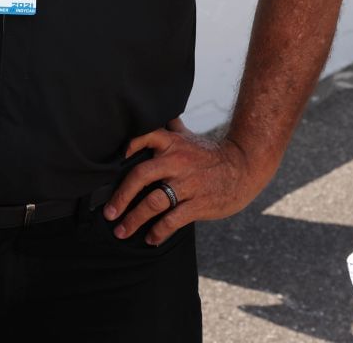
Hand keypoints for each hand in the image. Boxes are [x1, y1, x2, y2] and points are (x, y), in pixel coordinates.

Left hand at [102, 117, 268, 246]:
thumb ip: (170, 129)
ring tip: (122, 231)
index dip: (129, 145)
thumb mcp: (189, 137)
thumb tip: (153, 113)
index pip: (146, 137)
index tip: (114, 160)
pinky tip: (150, 239)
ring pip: (154, 202)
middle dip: (122, 196)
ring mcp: (188, 184)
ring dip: (134, 219)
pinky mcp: (198, 204)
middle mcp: (177, 161)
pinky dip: (158, 231)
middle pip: (141, 175)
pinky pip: (172, 220)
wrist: (243, 167)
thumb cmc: (210, 154)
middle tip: (109, 213)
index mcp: (173, 144)